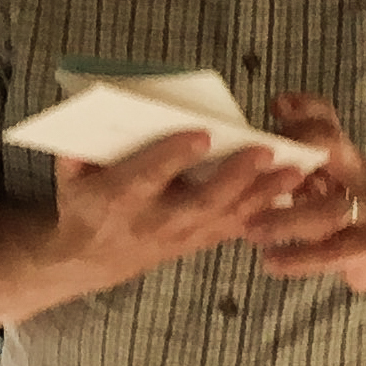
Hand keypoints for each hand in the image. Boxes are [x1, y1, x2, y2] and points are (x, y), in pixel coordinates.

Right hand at [52, 131, 306, 281]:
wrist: (89, 258)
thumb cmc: (83, 200)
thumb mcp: (70, 173)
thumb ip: (82, 146)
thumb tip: (102, 107)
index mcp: (117, 199)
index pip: (147, 176)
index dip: (173, 156)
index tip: (201, 133)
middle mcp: (152, 222)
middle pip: (199, 202)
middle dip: (234, 177)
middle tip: (264, 150)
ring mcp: (179, 238)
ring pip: (225, 218)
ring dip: (262, 195)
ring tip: (294, 170)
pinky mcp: (197, 243)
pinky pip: (234, 228)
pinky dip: (264, 211)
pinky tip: (291, 191)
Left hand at [248, 94, 365, 294]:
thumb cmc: (343, 210)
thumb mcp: (326, 177)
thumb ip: (299, 153)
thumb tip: (274, 113)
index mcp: (345, 155)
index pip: (329, 120)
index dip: (305, 110)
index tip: (276, 107)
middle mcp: (359, 175)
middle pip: (334, 148)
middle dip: (295, 150)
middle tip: (251, 170)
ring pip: (327, 210)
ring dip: (286, 219)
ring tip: (250, 230)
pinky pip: (331, 253)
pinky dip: (298, 258)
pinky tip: (270, 261)